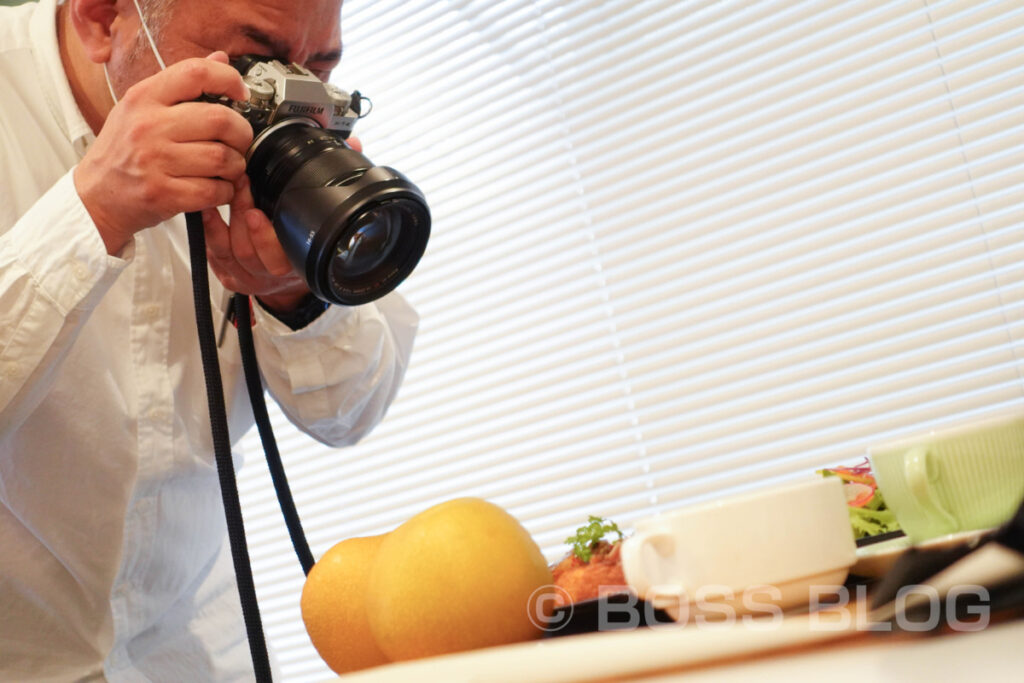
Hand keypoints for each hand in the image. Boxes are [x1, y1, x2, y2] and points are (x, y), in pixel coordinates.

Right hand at [74, 52, 251, 254]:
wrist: (95, 196)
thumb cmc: (122, 151)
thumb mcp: (141, 108)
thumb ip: (181, 85)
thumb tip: (220, 58)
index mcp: (144, 97)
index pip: (196, 72)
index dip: (229, 78)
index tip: (241, 94)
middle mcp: (148, 126)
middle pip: (220, 119)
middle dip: (241, 133)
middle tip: (238, 141)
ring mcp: (154, 161)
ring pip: (222, 158)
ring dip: (235, 166)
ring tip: (227, 168)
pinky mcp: (162, 194)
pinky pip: (214, 190)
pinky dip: (225, 192)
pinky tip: (216, 188)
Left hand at [202, 135, 363, 310]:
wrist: (290, 285)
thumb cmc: (304, 247)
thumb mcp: (325, 219)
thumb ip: (339, 181)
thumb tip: (351, 145)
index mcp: (298, 264)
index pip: (282, 257)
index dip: (266, 237)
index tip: (257, 213)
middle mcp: (272, 274)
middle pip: (252, 252)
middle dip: (243, 214)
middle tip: (241, 184)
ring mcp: (249, 275)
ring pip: (232, 251)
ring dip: (227, 218)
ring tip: (227, 190)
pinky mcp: (229, 274)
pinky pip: (215, 254)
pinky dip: (210, 229)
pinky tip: (208, 209)